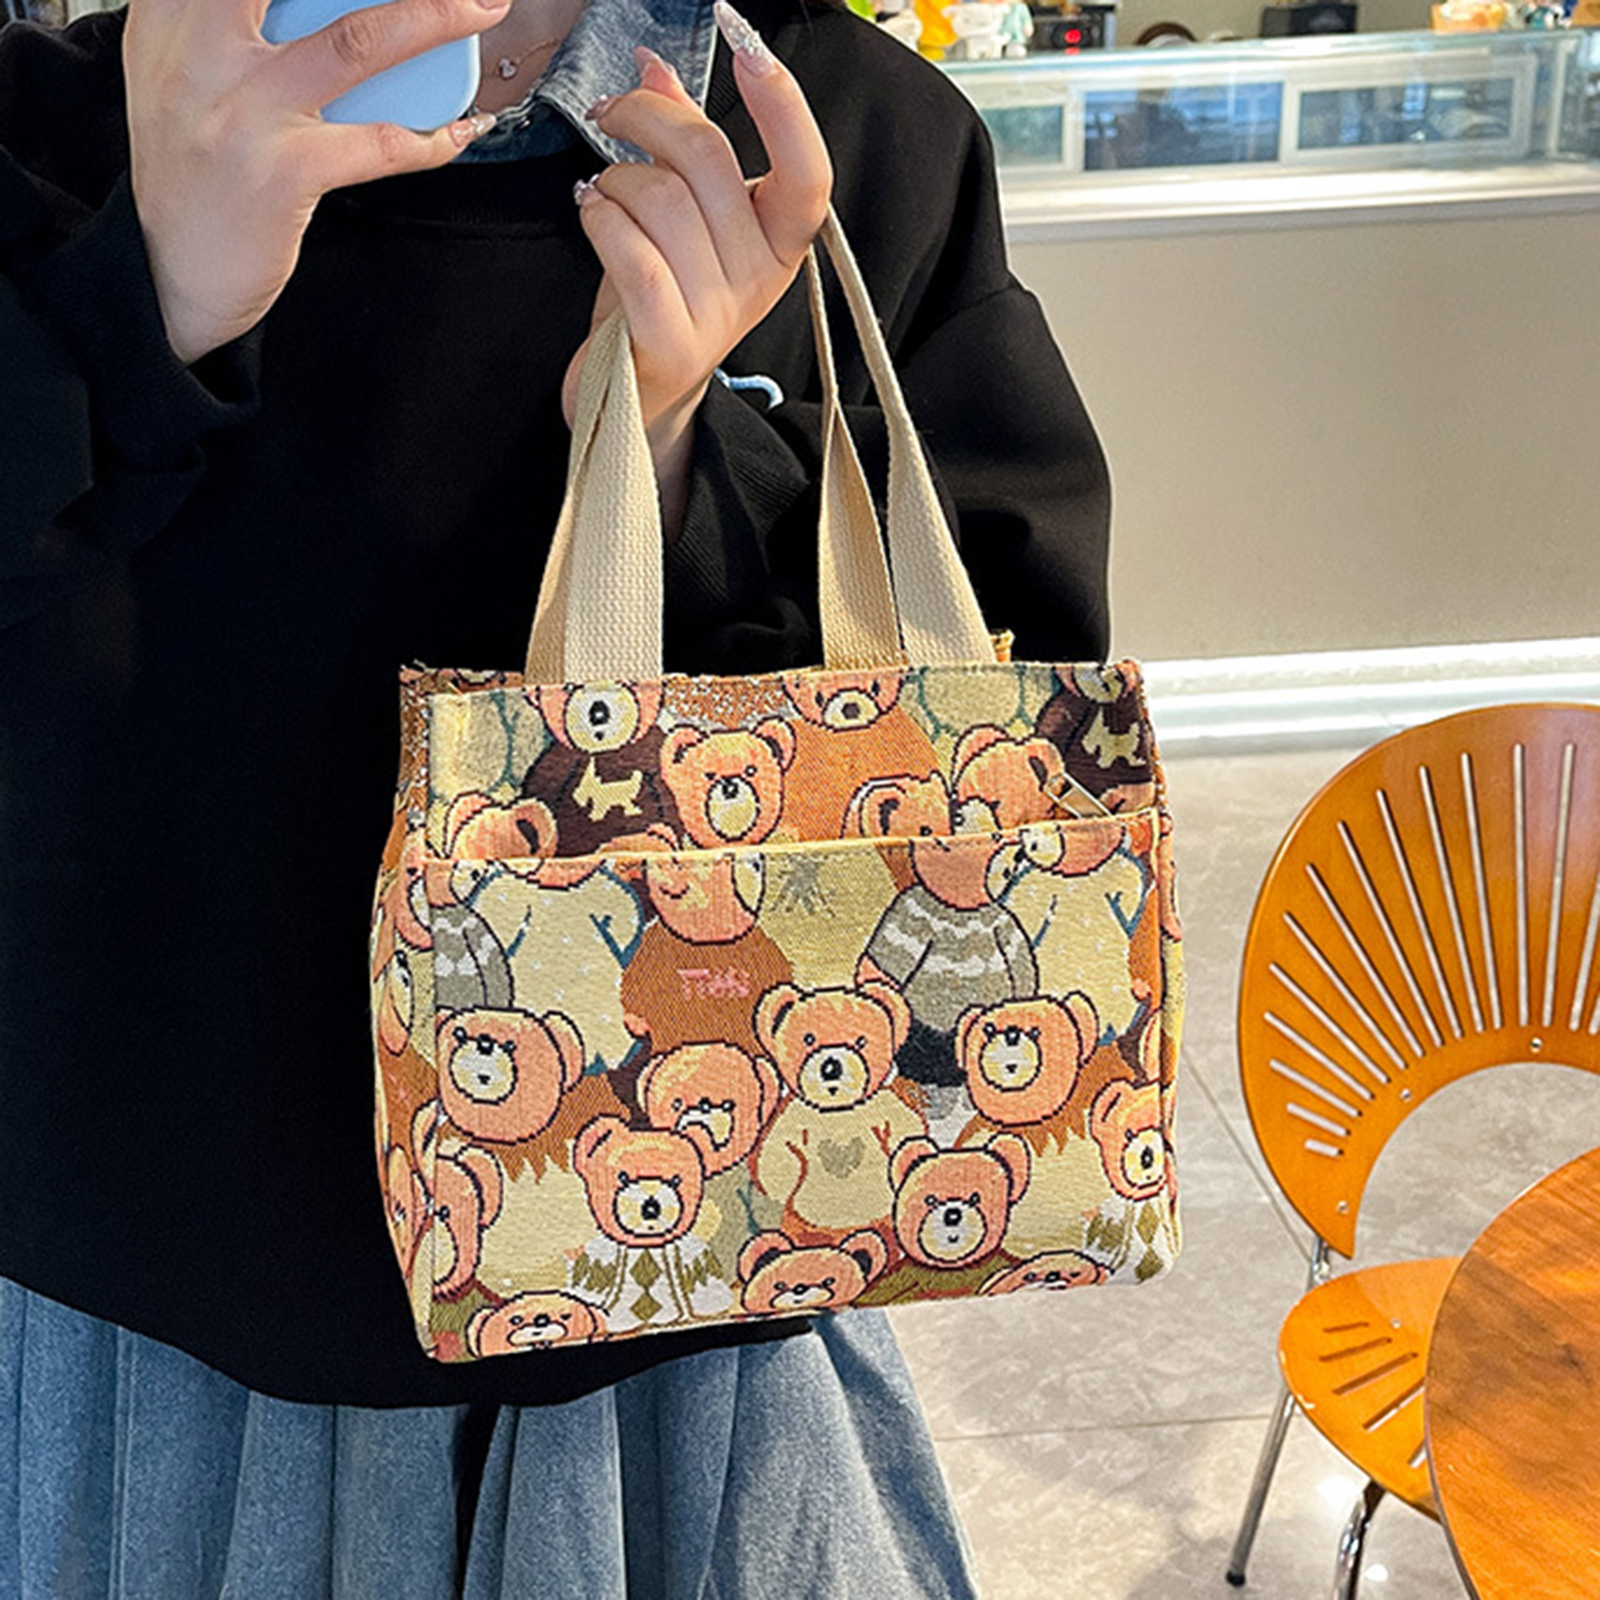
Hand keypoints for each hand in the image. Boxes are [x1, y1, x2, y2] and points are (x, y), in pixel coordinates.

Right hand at [125, 0, 506, 364]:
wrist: (168, 272)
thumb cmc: (193, 171)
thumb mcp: (182, 74)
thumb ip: (224, 21)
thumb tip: (321, 4)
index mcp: (173, 12)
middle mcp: (200, 47)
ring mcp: (243, 109)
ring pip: (359, 40)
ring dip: (435, 17)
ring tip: (482, 3)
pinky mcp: (282, 172)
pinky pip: (381, 143)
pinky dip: (433, 137)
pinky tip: (462, 131)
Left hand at [564, 15, 831, 511]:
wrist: (633, 402)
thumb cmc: (658, 299)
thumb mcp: (678, 218)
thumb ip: (679, 142)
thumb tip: (653, 62)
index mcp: (778, 244)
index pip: (807, 174)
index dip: (785, 107)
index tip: (748, 46)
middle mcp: (760, 280)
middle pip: (710, 160)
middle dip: (649, 115)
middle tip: (613, 111)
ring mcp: (719, 317)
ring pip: (662, 200)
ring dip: (614, 178)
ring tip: (600, 193)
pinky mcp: (671, 346)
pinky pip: (635, 255)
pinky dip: (601, 218)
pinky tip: (590, 212)